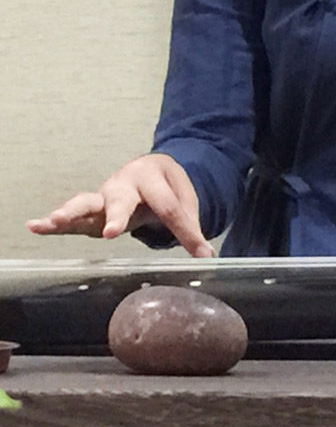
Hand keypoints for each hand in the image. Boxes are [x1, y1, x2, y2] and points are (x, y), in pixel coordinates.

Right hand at [26, 154, 214, 258]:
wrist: (149, 168)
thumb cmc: (166, 187)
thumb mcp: (185, 200)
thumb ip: (191, 227)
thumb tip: (207, 258)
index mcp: (153, 177)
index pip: (170, 207)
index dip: (186, 231)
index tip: (201, 252)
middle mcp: (125, 184)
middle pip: (122, 200)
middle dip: (117, 215)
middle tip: (112, 232)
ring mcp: (105, 196)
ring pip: (87, 202)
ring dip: (71, 213)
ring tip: (52, 222)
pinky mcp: (92, 210)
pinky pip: (72, 217)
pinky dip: (54, 223)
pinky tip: (36, 226)